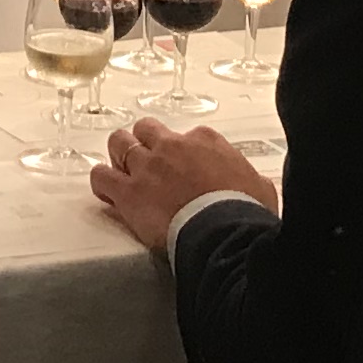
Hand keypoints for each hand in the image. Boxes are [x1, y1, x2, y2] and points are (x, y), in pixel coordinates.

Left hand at [87, 114, 273, 252]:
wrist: (225, 233)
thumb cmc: (245, 211)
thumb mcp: (261, 187)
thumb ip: (250, 178)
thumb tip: (254, 185)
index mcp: (205, 140)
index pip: (185, 135)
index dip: (180, 154)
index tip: (182, 170)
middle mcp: (172, 146)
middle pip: (145, 129)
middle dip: (143, 143)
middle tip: (146, 164)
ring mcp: (147, 167)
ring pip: (119, 143)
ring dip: (119, 156)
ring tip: (122, 174)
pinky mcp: (129, 192)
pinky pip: (101, 177)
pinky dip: (102, 183)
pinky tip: (108, 194)